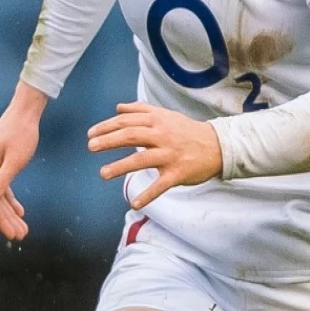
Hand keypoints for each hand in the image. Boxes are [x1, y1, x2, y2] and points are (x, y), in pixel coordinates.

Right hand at [0, 85, 45, 240]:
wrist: (25, 111)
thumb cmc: (22, 133)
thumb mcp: (15, 160)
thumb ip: (2, 183)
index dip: (1, 220)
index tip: (13, 234)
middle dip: (6, 220)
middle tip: (21, 235)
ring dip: (9, 212)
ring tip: (22, 228)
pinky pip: (1, 186)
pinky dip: (10, 199)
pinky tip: (19, 210)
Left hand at [88, 102, 223, 209]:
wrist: (218, 146)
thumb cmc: (187, 131)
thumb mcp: (166, 115)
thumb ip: (141, 110)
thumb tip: (118, 108)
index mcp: (157, 121)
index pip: (127, 121)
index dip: (107, 126)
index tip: (91, 134)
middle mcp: (163, 136)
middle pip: (131, 136)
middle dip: (108, 141)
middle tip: (90, 147)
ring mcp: (170, 155)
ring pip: (142, 160)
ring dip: (120, 167)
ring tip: (103, 173)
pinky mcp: (178, 173)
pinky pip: (160, 185)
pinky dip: (147, 195)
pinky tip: (134, 203)